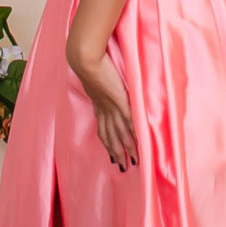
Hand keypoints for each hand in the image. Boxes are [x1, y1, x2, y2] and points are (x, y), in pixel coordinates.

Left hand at [66, 36, 137, 172]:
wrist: (85, 59)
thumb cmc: (88, 64)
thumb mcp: (92, 78)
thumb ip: (98, 86)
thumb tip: (98, 88)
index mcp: (98, 105)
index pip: (103, 130)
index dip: (108, 144)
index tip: (112, 156)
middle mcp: (104, 110)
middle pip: (111, 137)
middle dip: (117, 153)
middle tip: (123, 167)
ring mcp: (112, 106)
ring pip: (121, 133)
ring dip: (127, 148)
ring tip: (134, 160)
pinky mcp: (120, 101)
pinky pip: (129, 120)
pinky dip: (134, 132)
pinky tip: (140, 141)